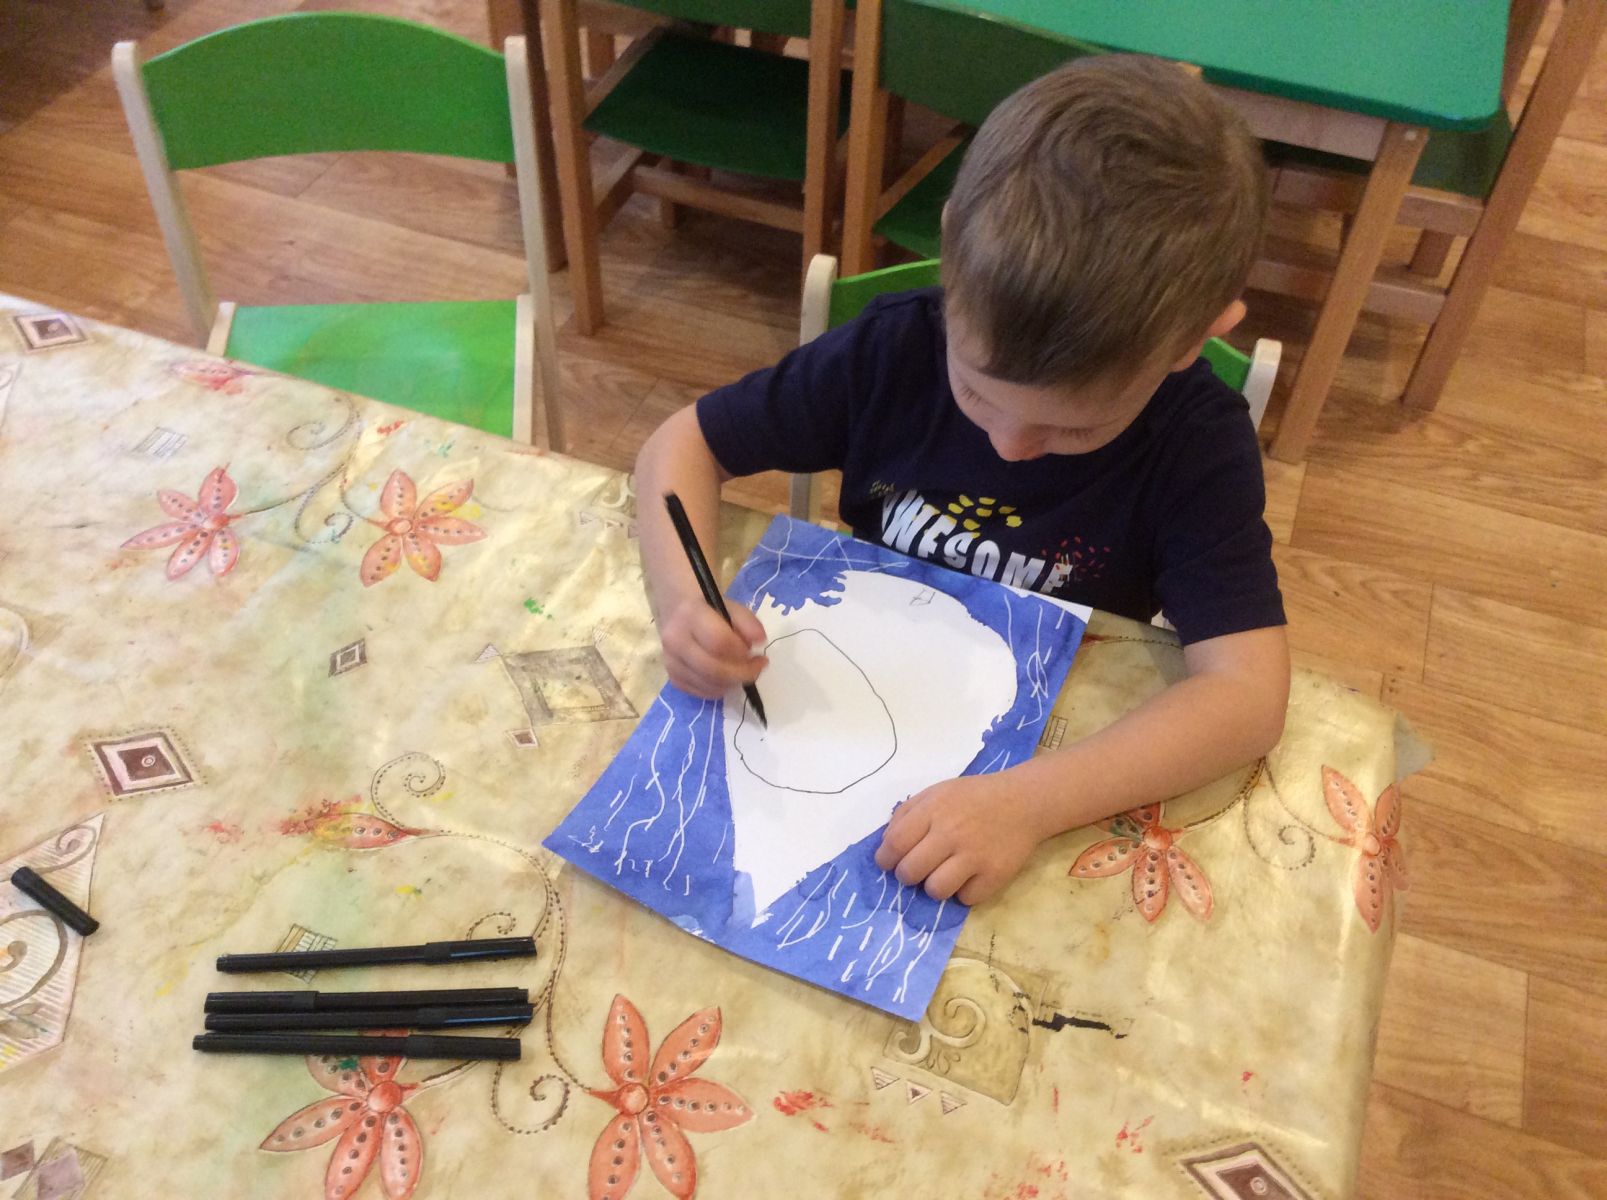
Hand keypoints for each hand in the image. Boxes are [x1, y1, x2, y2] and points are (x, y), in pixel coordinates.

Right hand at [659, 595, 766, 698]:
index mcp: (691, 615)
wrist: (677, 611)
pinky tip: (727, 679)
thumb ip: (748, 622)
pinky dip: (719, 690)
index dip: (743, 655)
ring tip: (742, 672)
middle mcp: (675, 640)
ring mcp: (670, 661)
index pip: (720, 642)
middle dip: (742, 674)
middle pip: (713, 670)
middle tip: (756, 669)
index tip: (760, 657)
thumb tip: (760, 642)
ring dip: (732, 683)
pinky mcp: (671, 676)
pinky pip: (699, 692)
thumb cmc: (710, 608)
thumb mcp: (732, 607)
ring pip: (708, 685)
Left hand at [874, 772, 1045, 905]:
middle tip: (917, 870)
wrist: (1024, 801)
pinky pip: (965, 898)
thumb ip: (907, 814)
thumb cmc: (974, 797)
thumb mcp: (937, 792)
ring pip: (935, 890)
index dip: (885, 859)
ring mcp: (974, 856)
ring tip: (944, 874)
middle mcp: (952, 833)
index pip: (894, 843)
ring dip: (935, 886)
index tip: (888, 863)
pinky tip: (970, 876)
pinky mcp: (995, 875)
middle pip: (910, 872)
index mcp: (934, 810)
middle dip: (907, 876)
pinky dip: (964, 891)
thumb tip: (885, 845)